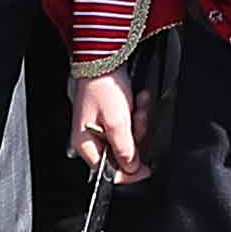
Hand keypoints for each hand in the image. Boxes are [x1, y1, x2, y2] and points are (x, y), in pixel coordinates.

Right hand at [71, 72, 149, 186]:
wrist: (104, 58)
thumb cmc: (103, 86)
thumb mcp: (117, 122)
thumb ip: (124, 149)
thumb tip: (131, 168)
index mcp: (86, 144)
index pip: (107, 171)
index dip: (128, 173)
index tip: (145, 169)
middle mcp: (91, 137)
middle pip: (120, 154)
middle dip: (135, 137)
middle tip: (139, 121)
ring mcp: (100, 126)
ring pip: (127, 138)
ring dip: (138, 122)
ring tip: (138, 106)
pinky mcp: (110, 115)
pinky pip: (128, 123)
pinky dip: (136, 112)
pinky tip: (137, 100)